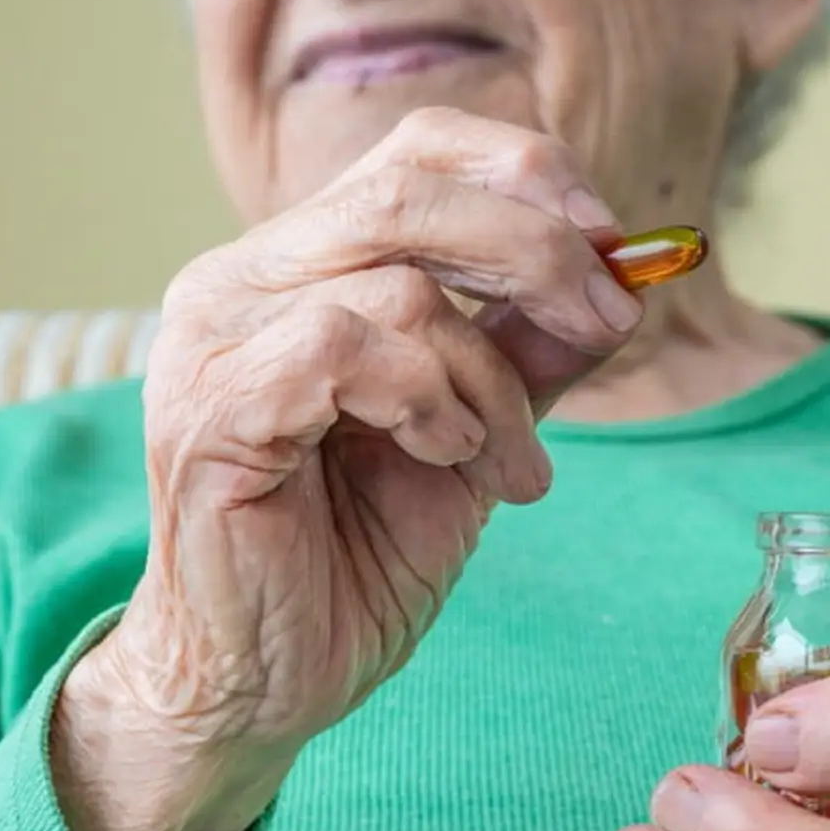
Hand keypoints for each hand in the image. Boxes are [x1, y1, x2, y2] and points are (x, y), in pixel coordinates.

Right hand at [54, 107, 643, 830]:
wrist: (266, 680)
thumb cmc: (354, 555)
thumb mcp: (477, 432)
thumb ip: (528, 349)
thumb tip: (617, 280)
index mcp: (301, 262)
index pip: (418, 150)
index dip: (528, 174)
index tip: (610, 245)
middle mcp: (241, 277)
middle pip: (411, 188)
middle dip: (540, 252)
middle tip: (606, 325)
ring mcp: (213, 336)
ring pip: (396, 283)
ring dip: (491, 378)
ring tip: (507, 464)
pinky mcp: (212, 406)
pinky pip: (344, 347)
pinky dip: (427, 399)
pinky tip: (445, 456)